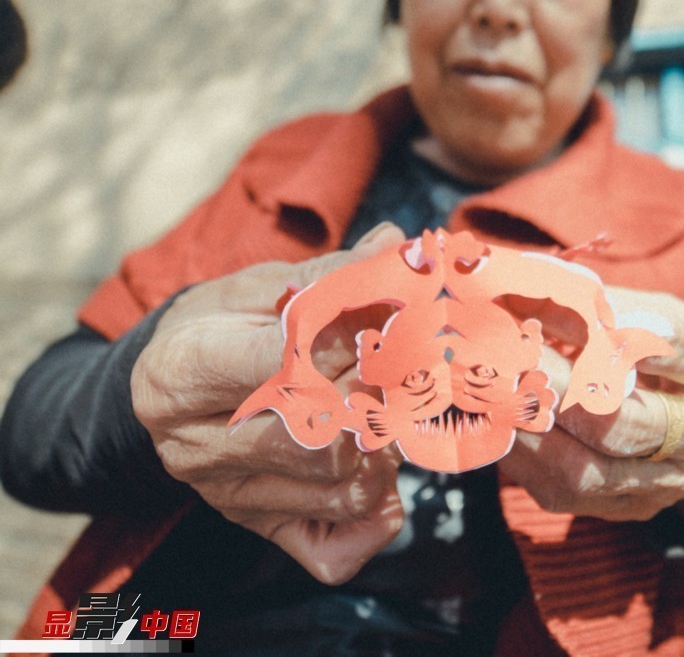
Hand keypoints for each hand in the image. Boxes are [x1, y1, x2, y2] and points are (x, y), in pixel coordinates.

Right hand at [131, 223, 408, 583]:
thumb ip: (328, 275)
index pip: (285, 364)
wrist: (168, 390)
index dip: (352, 339)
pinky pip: (336, 551)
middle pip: (320, 437)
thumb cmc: (222, 327)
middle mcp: (194, 447)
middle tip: (397, 366)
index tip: (388, 318)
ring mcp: (226, 498)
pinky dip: (377, 515)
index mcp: (179, 373)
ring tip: (382, 410)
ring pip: (342, 489)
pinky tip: (376, 469)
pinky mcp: (260, 530)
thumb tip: (399, 248)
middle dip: (376, 395)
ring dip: (386, 447)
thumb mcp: (258, 287)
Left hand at [499, 288, 683, 529]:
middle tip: (515, 350)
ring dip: (528, 426)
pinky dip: (521, 453)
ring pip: (588, 472)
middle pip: (629, 424)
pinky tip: (496, 417)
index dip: (624, 332)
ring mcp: (666, 484)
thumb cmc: (683, 361)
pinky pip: (562, 493)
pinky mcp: (626, 510)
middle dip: (559, 386)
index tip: (580, 309)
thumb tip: (530, 283)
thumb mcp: (668, 318)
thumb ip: (611, 305)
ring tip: (494, 384)